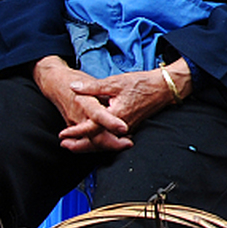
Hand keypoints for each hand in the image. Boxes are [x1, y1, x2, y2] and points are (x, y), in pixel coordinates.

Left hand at [33, 56, 187, 152]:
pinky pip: (113, 138)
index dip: (76, 132)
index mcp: (116, 114)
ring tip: (74, 145)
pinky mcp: (130, 126)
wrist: (163, 88)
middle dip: (80, 145)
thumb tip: (74, 87)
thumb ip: (93, 87)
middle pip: (98, 141)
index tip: (63, 134)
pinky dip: (101, 141)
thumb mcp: (114, 82)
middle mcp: (122, 126)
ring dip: (90, 145)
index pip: (92, 128)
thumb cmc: (141, 84)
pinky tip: (94, 140)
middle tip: (65, 146)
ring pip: (105, 141)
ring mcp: (127, 128)